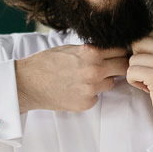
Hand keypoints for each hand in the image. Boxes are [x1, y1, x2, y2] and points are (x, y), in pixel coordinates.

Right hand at [15, 44, 129, 114]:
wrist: (29, 82)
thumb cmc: (47, 62)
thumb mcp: (71, 48)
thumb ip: (92, 50)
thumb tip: (112, 50)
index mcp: (91, 52)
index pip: (121, 51)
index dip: (120, 52)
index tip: (117, 54)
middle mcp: (95, 70)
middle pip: (124, 67)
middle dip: (119, 66)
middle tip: (109, 66)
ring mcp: (91, 89)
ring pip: (111, 83)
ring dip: (103, 80)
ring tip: (84, 78)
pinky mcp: (86, 103)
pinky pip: (97, 96)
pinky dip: (90, 93)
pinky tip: (75, 89)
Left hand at [126, 30, 152, 131]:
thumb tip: (132, 39)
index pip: (147, 33)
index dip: (143, 50)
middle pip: (137, 43)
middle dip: (138, 60)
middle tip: (150, 74)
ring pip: (132, 59)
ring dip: (137, 73)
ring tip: (151, 83)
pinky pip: (130, 72)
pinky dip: (135, 82)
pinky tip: (149, 89)